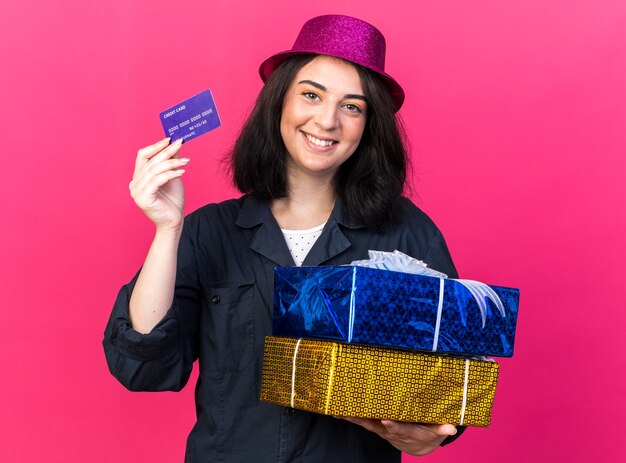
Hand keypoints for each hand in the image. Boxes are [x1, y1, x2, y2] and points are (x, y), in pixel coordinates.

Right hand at [129, 137, 187, 231]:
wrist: (174, 221)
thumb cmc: (172, 201)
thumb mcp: (172, 177)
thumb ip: (171, 162)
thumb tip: (175, 145)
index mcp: (138, 177)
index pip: (142, 156)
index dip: (155, 146)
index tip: (170, 139)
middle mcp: (134, 183)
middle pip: (150, 161)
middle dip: (167, 151)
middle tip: (180, 143)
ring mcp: (136, 191)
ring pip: (155, 170)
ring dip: (172, 163)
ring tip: (186, 161)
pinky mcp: (143, 198)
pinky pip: (158, 180)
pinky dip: (170, 174)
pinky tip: (181, 171)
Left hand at [340, 417, 456, 455]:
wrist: (416, 445)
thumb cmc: (426, 433)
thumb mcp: (435, 432)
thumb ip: (441, 429)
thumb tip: (452, 428)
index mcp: (405, 432)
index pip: (399, 429)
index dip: (393, 426)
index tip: (387, 421)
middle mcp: (390, 430)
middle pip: (375, 426)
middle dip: (363, 420)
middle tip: (351, 414)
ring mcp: (381, 428)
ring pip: (365, 423)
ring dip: (352, 418)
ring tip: (339, 412)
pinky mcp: (375, 424)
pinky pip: (362, 420)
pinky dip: (350, 416)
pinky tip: (338, 412)